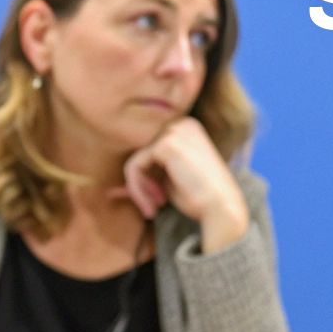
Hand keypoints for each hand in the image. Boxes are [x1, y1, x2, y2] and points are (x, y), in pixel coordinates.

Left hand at [119, 117, 249, 251]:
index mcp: (186, 127)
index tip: (156, 200)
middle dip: (140, 182)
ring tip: (152, 207)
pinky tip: (155, 203)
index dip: (146, 177)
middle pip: (140, 151)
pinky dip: (137, 188)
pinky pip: (134, 166)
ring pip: (134, 159)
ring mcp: (174, 130)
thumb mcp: (167, 185)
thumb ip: (143, 181)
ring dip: (138, 188)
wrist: (221, 208)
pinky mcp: (167, 144)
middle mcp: (182, 123)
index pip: (150, 149)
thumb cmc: (199, 199)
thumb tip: (111, 192)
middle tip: (153, 206)